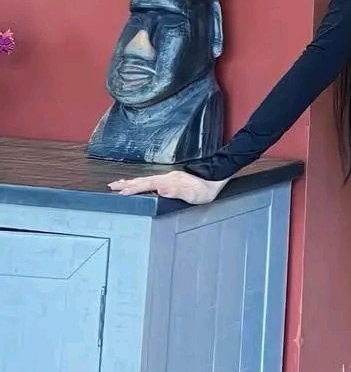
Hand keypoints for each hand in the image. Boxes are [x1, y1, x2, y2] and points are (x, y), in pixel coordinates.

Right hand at [107, 169, 228, 205]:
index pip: (146, 185)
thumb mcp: (193, 194)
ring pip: (146, 179)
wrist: (216, 177)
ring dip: (132, 181)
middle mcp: (166, 177)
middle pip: (142, 180)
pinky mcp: (172, 179)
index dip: (133, 189)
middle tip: (112, 186)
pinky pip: (152, 180)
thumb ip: (176, 191)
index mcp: (168, 181)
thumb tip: (159, 189)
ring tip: (120, 183)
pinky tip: (142, 183)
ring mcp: (169, 177)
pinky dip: (142, 181)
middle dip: (127, 184)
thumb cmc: (206, 189)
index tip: (120, 192)